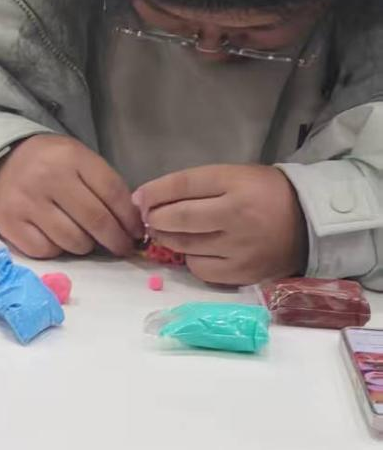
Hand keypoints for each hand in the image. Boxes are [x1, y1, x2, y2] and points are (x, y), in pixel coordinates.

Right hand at [0, 134, 144, 257]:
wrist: (0, 163)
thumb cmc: (48, 164)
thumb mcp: (78, 160)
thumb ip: (104, 185)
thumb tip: (131, 224)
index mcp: (70, 157)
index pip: (112, 193)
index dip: (130, 218)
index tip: (136, 232)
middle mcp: (47, 178)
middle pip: (96, 220)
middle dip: (116, 239)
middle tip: (121, 246)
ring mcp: (25, 203)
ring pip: (73, 241)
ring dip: (86, 245)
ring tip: (85, 238)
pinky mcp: (9, 224)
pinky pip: (46, 250)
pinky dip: (57, 249)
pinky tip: (57, 238)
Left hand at [134, 164, 306, 285]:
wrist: (310, 223)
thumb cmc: (264, 194)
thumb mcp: (233, 176)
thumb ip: (191, 186)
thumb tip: (143, 198)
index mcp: (237, 183)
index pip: (182, 185)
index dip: (153, 192)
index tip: (139, 198)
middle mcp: (238, 215)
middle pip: (178, 217)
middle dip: (155, 217)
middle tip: (151, 217)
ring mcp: (241, 247)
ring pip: (184, 245)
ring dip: (167, 238)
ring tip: (170, 232)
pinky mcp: (243, 273)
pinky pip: (200, 269)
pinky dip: (190, 259)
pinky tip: (196, 250)